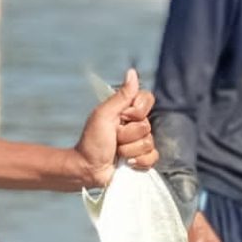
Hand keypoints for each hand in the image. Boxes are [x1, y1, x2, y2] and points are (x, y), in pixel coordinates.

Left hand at [76, 67, 156, 187]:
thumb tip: (132, 72)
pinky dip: (139, 162)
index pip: (147, 99)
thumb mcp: (104, 115)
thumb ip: (121, 96)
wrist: (89, 168)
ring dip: (129, 150)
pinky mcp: (142, 158)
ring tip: (116, 152)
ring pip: (149, 143)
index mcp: (127, 111)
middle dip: (127, 135)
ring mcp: (140, 142)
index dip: (137, 111)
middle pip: (147, 126)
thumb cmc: (92, 140)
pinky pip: (153, 157)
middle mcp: (136, 124)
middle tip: (113, 138)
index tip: (122, 117)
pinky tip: (127, 163)